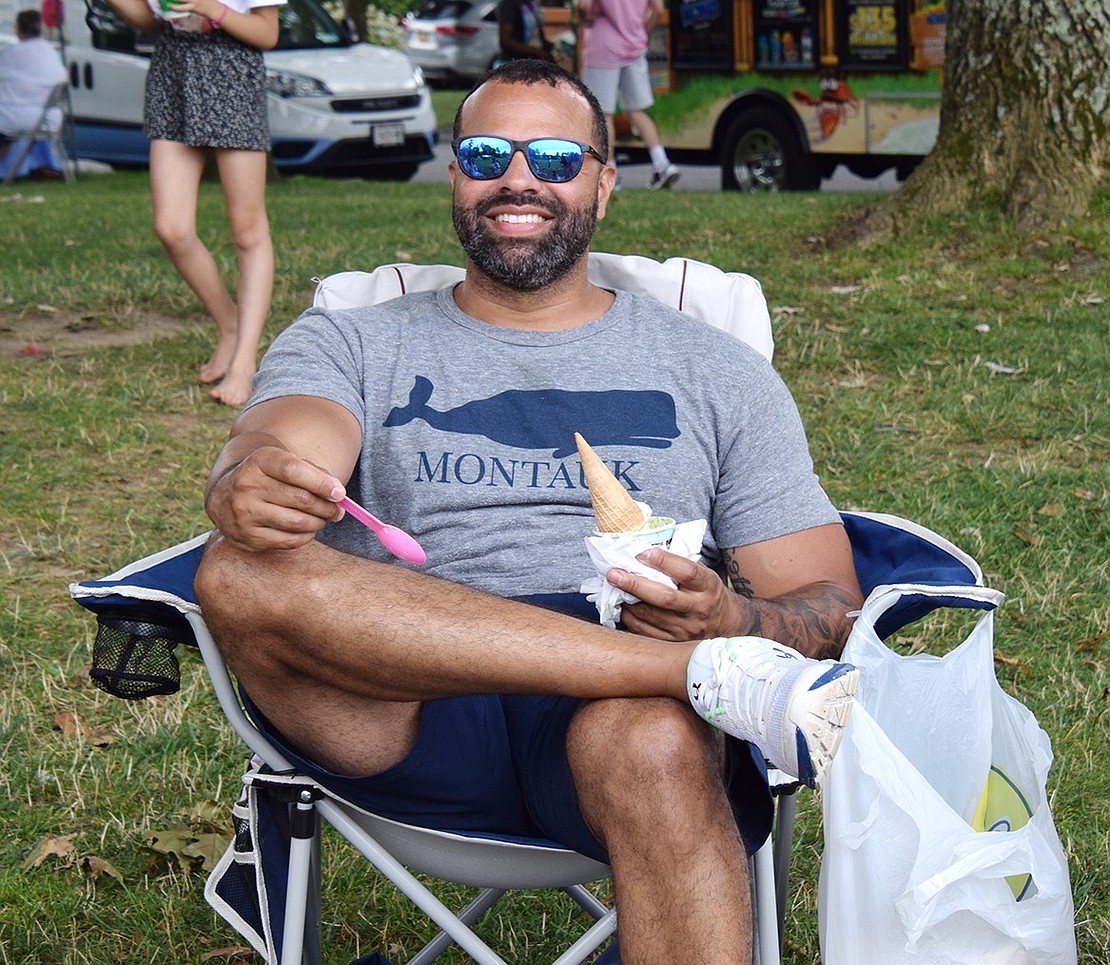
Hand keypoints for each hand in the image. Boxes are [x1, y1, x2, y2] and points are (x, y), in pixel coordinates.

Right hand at [206, 444, 344, 551]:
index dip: (321, 483)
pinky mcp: (248, 536)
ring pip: (297, 522)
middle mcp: (247, 486)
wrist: (225, 495)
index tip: (341, 493)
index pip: (294, 471)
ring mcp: (244, 513)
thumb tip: (338, 494)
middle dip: (327, 507)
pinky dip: (306, 536)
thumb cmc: (268, 477)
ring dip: (319, 522)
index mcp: (259, 461)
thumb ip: (313, 473)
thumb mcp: (284, 463)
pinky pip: (289, 540)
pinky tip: (308, 529)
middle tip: (338, 510)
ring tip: (324, 518)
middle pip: (300, 499)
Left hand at [606, 547, 749, 640]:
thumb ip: (680, 566)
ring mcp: (686, 630)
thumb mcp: (704, 575)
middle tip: (613, 573)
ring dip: (628, 601)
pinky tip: (622, 606)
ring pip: (651, 616)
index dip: (664, 561)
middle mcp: (698, 609)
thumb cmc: (708, 593)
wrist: (728, 625)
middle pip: (664, 598)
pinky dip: (630, 618)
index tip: (642, 553)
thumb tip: (644, 551)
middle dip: (635, 585)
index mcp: (707, 586)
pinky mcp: (674, 644)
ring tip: (613, 587)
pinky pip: (646, 632)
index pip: (687, 572)